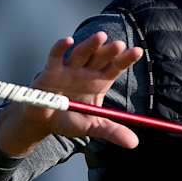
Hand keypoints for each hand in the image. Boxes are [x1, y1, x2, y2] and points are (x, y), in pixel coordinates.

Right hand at [0, 32, 143, 155]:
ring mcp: (69, 68)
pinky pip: (55, 56)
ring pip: (81, 53)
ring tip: (100, 37)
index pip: (115, 67)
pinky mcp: (50, 70)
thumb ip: (112, 132)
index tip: (138, 51)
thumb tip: (134, 144)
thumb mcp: (93, 126)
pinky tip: (68, 41)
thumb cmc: (70, 120)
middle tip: (119, 45)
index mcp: (100, 81)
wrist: (43, 122)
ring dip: (90, 45)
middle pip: (100, 57)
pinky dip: (60, 48)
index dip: (126, 59)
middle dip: (109, 51)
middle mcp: (87, 71)